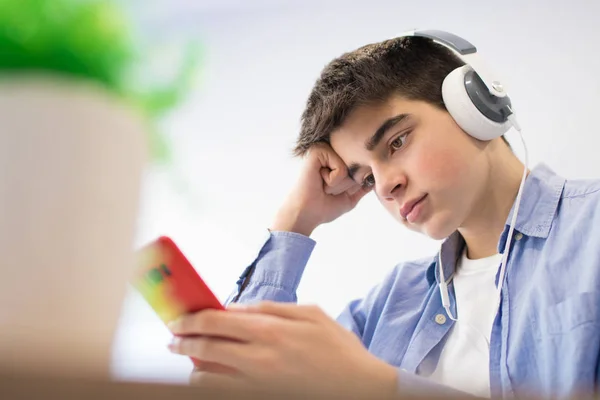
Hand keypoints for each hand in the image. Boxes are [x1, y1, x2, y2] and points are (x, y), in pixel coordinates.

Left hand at [167, 302, 397, 398]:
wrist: (361, 388)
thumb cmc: (339, 349)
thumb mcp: (310, 314)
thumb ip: (271, 308)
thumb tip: (237, 308)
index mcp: (270, 330)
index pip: (215, 321)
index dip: (191, 318)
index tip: (179, 318)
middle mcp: (258, 358)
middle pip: (205, 346)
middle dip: (182, 340)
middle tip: (173, 338)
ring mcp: (257, 384)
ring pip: (207, 376)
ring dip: (192, 365)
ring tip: (190, 359)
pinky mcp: (260, 398)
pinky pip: (222, 392)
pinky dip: (209, 383)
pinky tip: (209, 376)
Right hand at [271, 143, 370, 235]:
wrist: (305, 213)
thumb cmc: (323, 207)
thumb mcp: (349, 198)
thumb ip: (363, 187)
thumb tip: (376, 178)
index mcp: (337, 161)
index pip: (361, 168)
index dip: (353, 184)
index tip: (334, 191)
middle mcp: (332, 152)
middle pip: (358, 166)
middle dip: (348, 184)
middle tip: (327, 189)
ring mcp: (325, 149)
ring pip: (351, 166)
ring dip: (340, 184)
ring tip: (323, 185)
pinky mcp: (318, 151)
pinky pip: (341, 167)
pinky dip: (333, 180)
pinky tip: (319, 181)